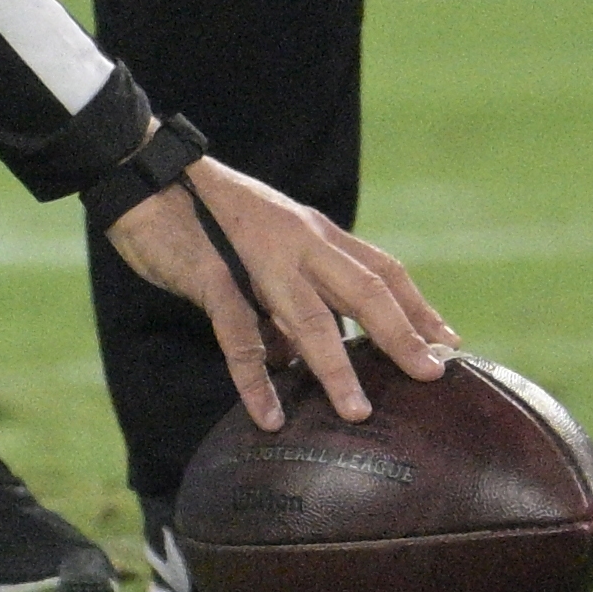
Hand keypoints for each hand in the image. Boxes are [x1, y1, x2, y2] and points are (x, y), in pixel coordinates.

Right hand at [101, 156, 453, 430]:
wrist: (143, 178)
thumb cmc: (203, 218)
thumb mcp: (262, 248)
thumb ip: (287, 296)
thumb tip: (299, 357)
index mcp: (313, 232)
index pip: (381, 269)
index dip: (418, 307)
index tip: (449, 343)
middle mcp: (298, 239)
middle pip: (364, 289)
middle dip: (401, 335)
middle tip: (433, 376)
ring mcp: (257, 256)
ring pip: (309, 315)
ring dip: (336, 366)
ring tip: (357, 412)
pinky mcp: (213, 274)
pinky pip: (240, 334)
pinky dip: (256, 378)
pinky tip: (268, 414)